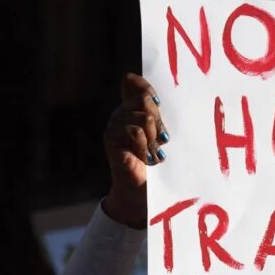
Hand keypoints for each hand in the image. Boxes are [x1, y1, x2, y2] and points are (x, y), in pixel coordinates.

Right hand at [100, 72, 166, 229]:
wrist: (144, 192)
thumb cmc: (157, 164)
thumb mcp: (162, 136)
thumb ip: (161, 115)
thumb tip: (161, 98)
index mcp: (132, 108)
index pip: (133, 82)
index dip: (146, 87)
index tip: (159, 103)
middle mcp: (120, 113)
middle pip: (143, 99)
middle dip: (159, 121)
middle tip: (162, 141)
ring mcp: (113, 125)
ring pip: (143, 117)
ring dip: (154, 138)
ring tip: (154, 154)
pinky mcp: (111, 139)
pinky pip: (135, 132)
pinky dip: (145, 146)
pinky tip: (146, 158)